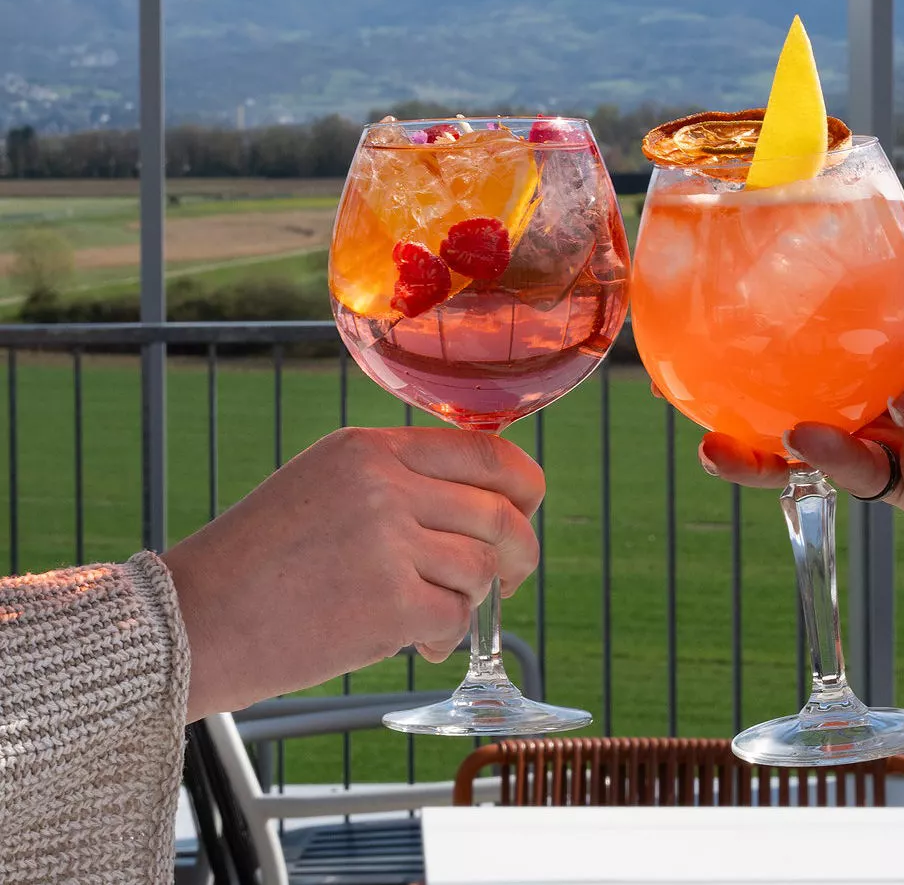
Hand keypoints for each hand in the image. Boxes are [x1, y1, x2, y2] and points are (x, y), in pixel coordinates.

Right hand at [161, 426, 543, 720]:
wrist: (190, 621)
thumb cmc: (256, 562)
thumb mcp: (324, 485)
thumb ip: (397, 480)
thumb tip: (482, 501)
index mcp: (368, 447)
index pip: (484, 452)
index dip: (523, 483)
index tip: (528, 507)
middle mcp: (384, 483)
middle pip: (498, 511)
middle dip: (517, 550)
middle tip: (511, 576)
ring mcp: (388, 540)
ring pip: (481, 567)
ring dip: (472, 598)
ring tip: (435, 614)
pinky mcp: (388, 602)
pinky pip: (455, 617)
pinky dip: (447, 636)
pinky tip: (419, 642)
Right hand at [696, 310, 903, 559]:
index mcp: (898, 370)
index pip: (826, 368)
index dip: (780, 367)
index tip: (728, 357)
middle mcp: (892, 418)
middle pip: (812, 429)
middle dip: (760, 439)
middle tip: (711, 438)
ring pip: (846, 465)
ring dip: (819, 451)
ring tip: (794, 435)